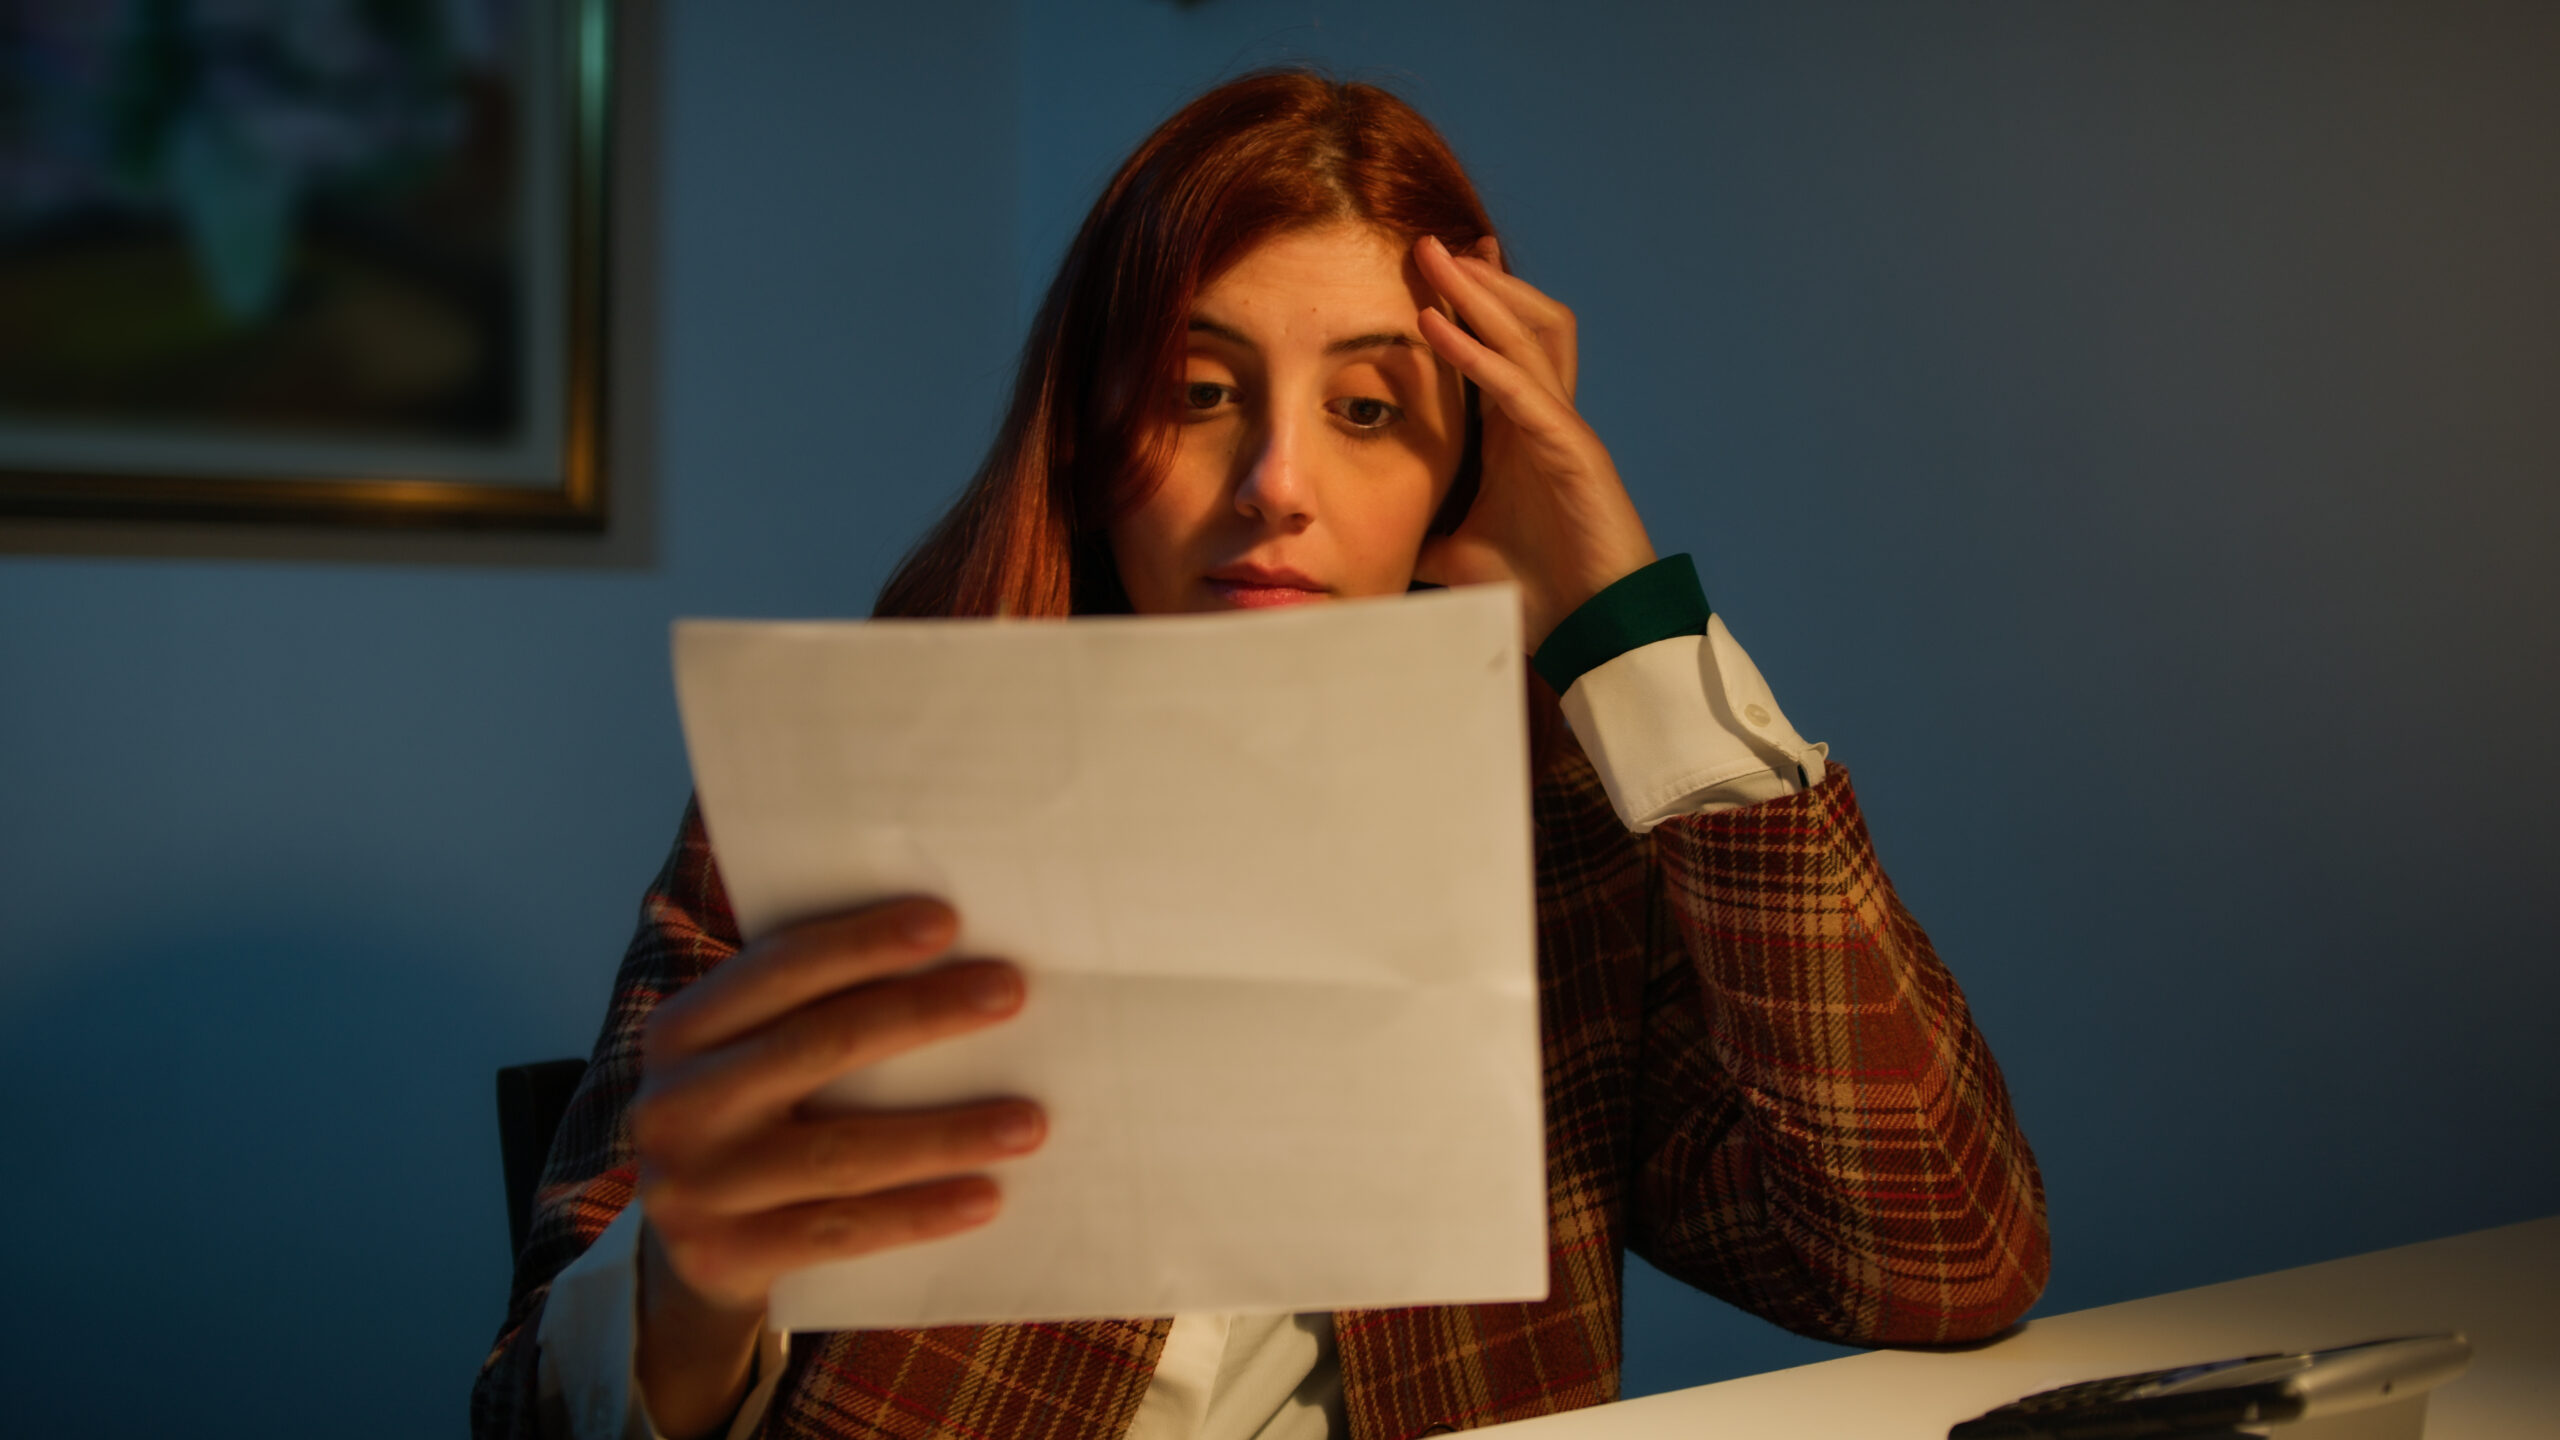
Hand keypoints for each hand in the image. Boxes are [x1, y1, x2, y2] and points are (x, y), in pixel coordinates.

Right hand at [628, 898, 1041, 1436]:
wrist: (690, 1252)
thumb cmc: (754, 1121)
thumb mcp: (752, 1059)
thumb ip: (812, 1010)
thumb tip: (952, 955)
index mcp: (679, 1032)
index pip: (776, 971)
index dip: (860, 943)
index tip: (947, 921)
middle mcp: (672, 1105)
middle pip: (814, 1048)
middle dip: (920, 1014)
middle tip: (1010, 992)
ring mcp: (692, 1189)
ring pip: (839, 1153)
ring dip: (944, 1134)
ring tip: (1029, 1122)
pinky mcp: (725, 1259)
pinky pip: (842, 1233)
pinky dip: (919, 1213)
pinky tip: (986, 1197)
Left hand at [1410, 234, 1658, 650]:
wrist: (1593, 635)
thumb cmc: (1539, 593)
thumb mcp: (1458, 555)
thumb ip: (1428, 534)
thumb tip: (1380, 543)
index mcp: (1520, 435)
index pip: (1494, 350)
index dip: (1467, 307)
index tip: (1426, 271)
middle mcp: (1545, 419)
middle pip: (1519, 323)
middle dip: (1476, 279)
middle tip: (1427, 241)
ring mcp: (1563, 429)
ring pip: (1528, 334)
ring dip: (1481, 292)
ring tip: (1435, 258)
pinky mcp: (1572, 450)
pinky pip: (1518, 385)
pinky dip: (1475, 351)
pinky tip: (1432, 324)